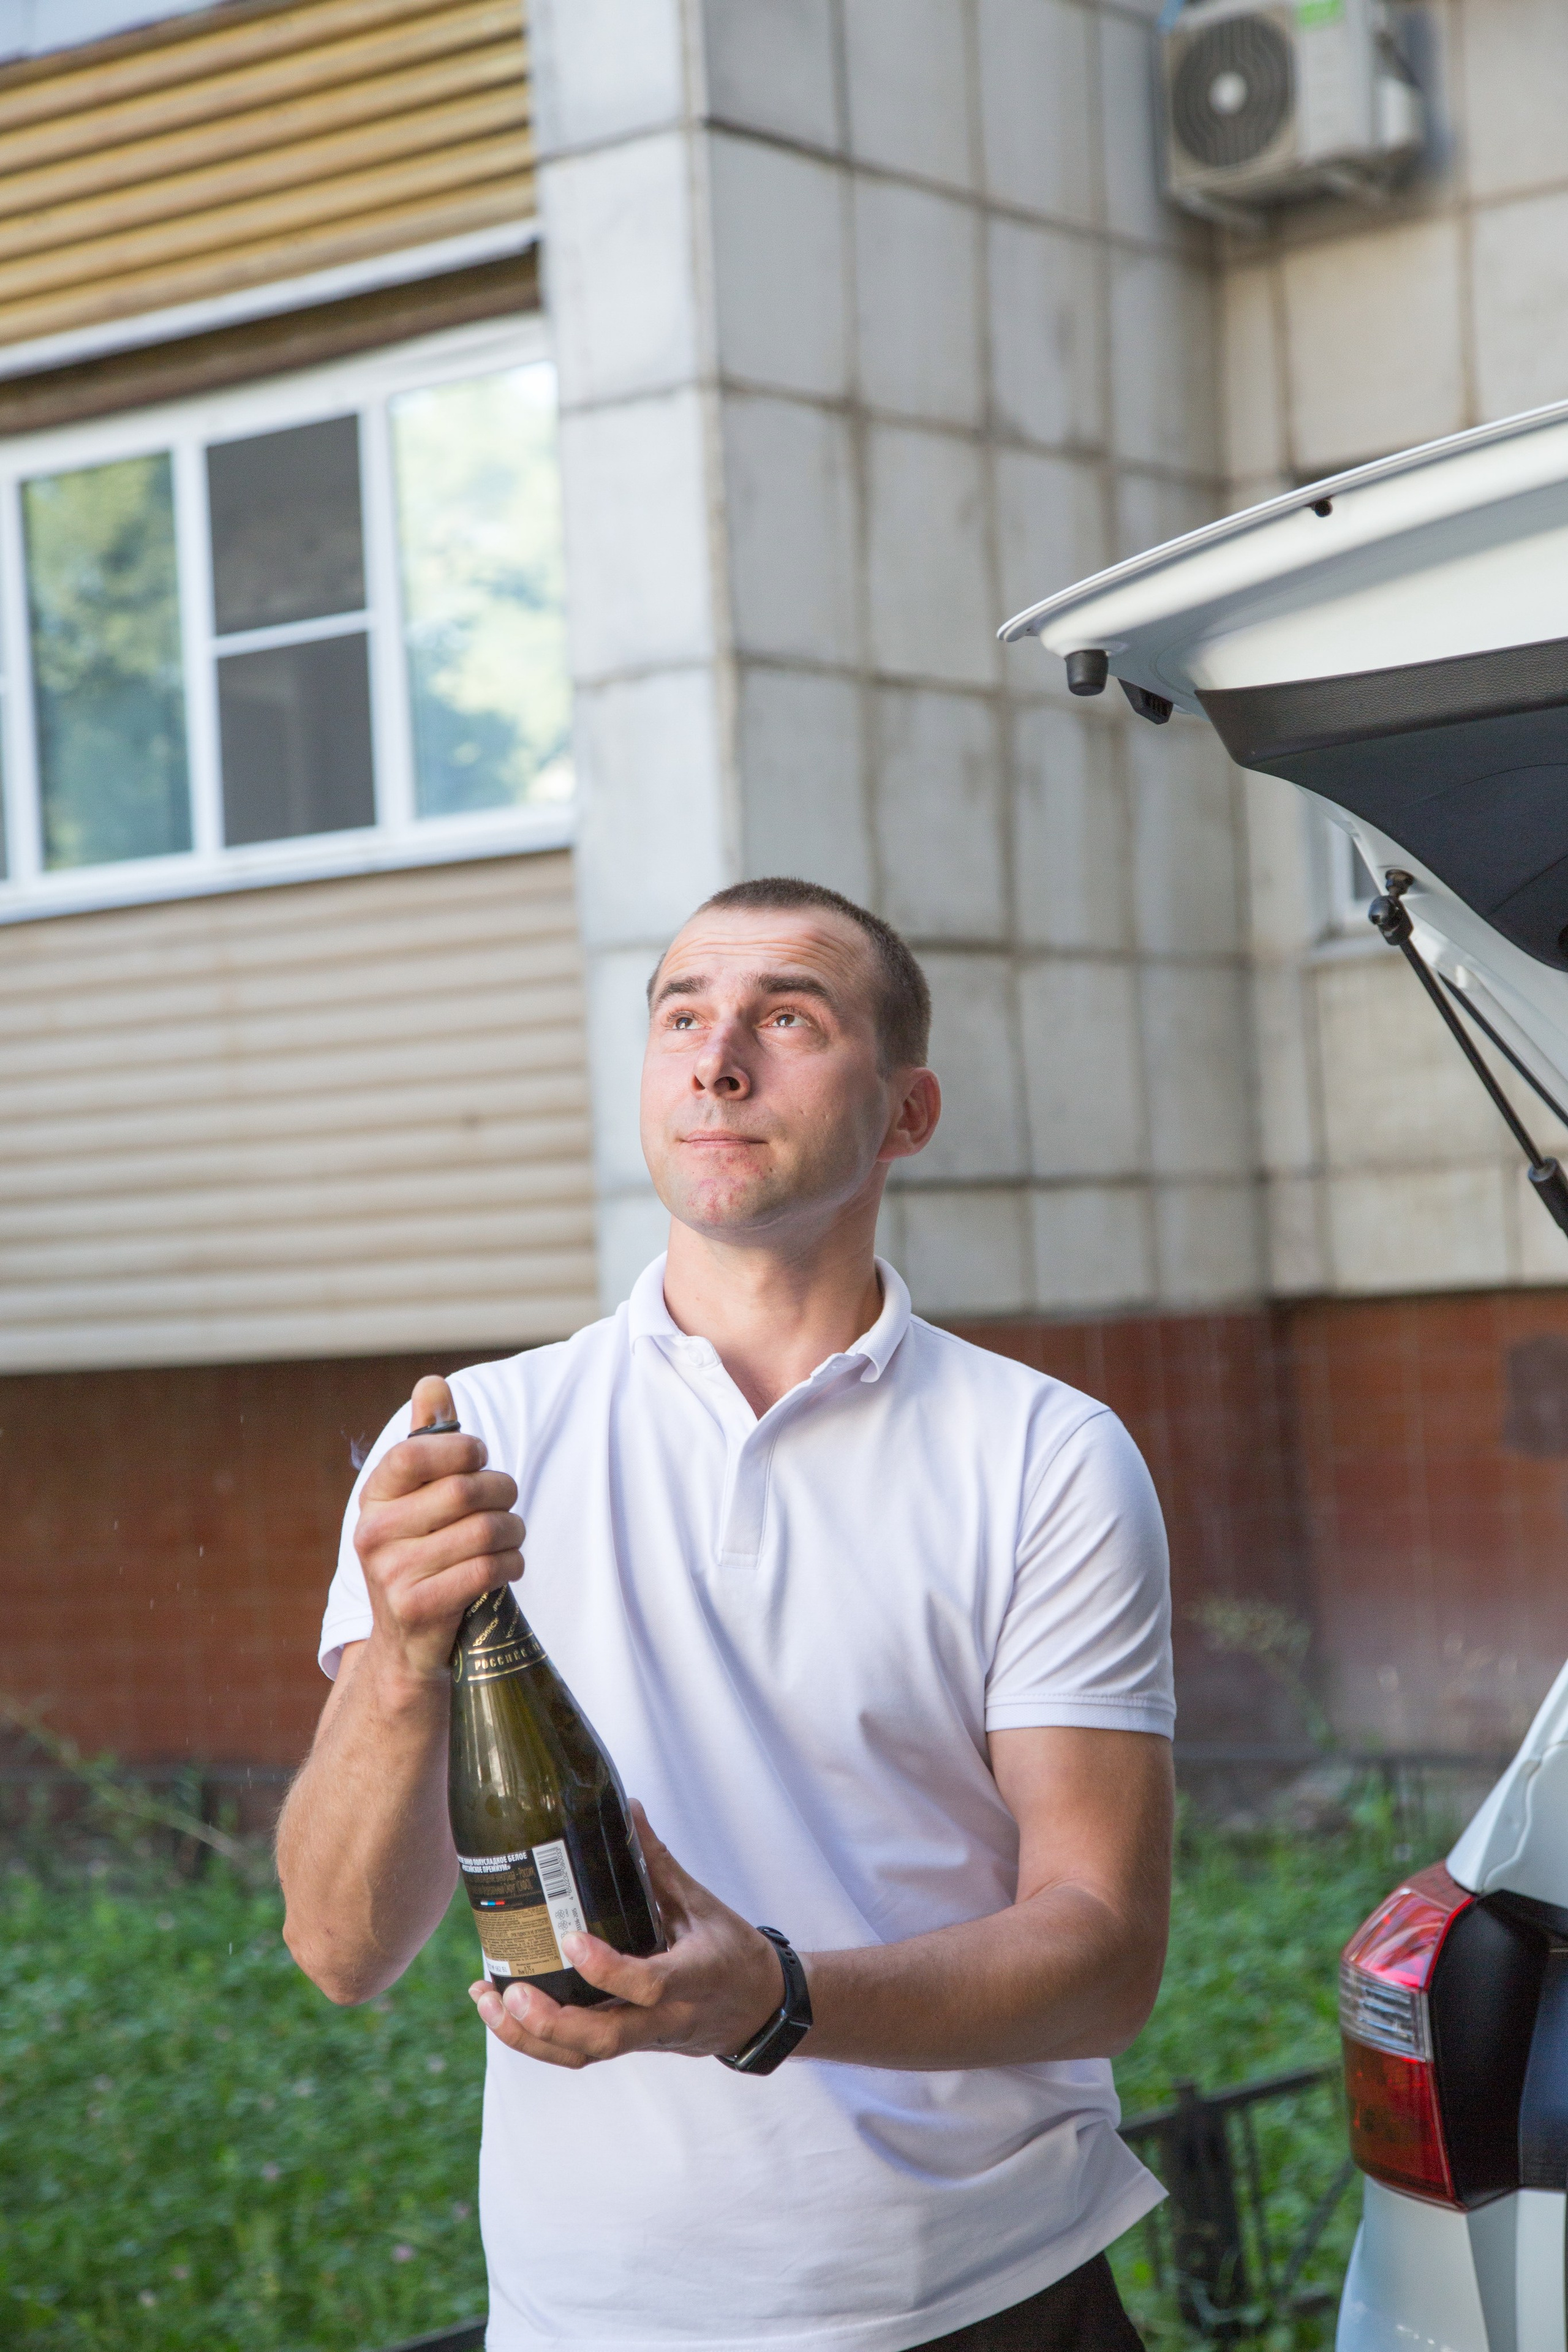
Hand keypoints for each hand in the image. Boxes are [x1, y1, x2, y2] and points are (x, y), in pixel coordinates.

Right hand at [354, 1374, 524, 1684]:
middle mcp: (372, 1535)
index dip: (462, 1449)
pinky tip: (507, 1566)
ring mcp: (392, 1575)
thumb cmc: (423, 1556)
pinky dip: (511, 1564)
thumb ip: (427, 1440)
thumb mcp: (417, 1500)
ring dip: (513, 1531)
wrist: (406, 1646)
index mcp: (373, 1499)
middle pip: (462, 1490)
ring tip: (510, 1537)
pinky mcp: (419, 1608)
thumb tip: (432, 1383)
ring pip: (483, 1530)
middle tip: (508, 1503)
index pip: (414, 1452)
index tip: (479, 1459)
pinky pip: (487, 1569)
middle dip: (501, 1491)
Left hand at [468, 1806, 789, 2069]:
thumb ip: (658, 1862)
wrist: (758, 2009)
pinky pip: (578, 2055)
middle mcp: (667, 2018)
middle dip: (552, 2021)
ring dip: (530, 2038)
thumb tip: (629, 1807)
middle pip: (606, 2039)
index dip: (608, 1970)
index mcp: (694, 1977)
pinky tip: (502, 2012)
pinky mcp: (628, 2044)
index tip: (571, 1938)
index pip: (650, 1985)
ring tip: (489, 2002)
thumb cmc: (732, 1951)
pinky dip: (535, 2040)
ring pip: (584, 2056)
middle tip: (510, 1990)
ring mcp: (645, 2038)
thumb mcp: (703, 1903)